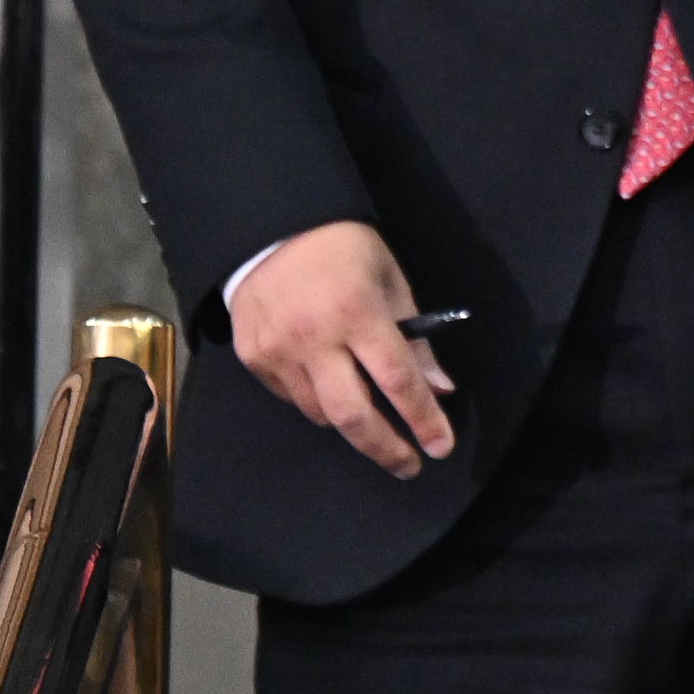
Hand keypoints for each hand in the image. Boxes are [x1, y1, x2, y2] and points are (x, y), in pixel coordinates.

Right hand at [228, 219, 452, 478]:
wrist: (272, 228)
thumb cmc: (345, 250)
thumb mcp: (391, 282)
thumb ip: (415, 340)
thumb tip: (439, 389)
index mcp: (357, 312)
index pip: (397, 380)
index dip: (422, 418)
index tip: (441, 446)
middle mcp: (314, 337)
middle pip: (352, 414)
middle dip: (385, 447)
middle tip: (408, 465)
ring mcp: (277, 350)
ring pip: (319, 412)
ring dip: (351, 423)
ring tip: (372, 421)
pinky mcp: (252, 357)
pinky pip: (290, 397)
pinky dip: (316, 402)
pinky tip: (330, 387)